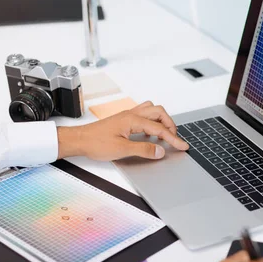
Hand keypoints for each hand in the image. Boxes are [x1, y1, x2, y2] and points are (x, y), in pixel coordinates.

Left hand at [56, 102, 188, 160]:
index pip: (159, 129)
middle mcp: (132, 114)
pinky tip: (150, 134)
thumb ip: (143, 149)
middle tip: (175, 139)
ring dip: (162, 120)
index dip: (173, 139)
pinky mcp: (124, 120)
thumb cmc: (95, 143)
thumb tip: (160, 151)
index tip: (183, 146)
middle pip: (159, 113)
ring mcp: (128, 116)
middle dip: (170, 125)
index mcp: (133, 120)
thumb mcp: (122, 149)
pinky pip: (144, 115)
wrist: (79, 140)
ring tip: (165, 134)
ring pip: (152, 111)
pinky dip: (152, 122)